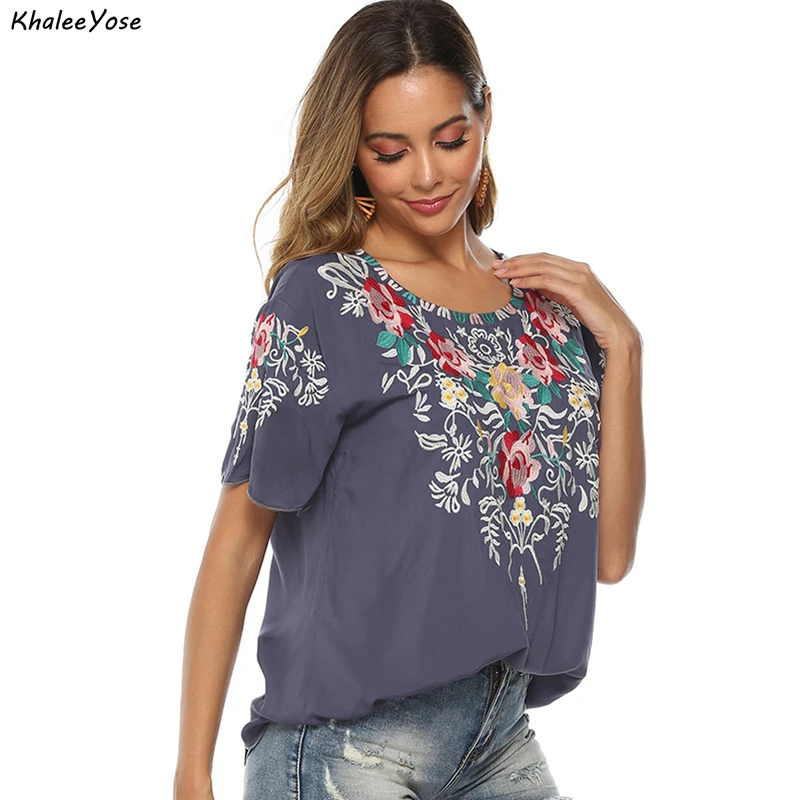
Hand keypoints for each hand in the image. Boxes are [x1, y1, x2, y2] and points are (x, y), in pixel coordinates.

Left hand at [492, 252, 638, 352]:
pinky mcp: (578, 290)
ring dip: (518, 268)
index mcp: (577, 269)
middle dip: (515, 261)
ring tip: (500, 273)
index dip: (523, 260)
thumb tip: (535, 285)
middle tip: (495, 266)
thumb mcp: (571, 301)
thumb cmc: (595, 320)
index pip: (544, 258)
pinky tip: (515, 283)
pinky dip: (529, 280)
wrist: (617, 333)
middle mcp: (579, 268)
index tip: (504, 265)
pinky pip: (547, 281)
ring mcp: (579, 277)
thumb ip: (556, 290)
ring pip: (542, 266)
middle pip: (540, 259)